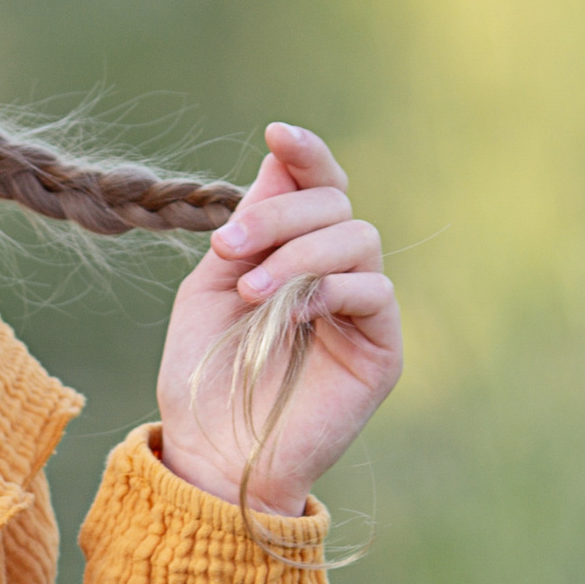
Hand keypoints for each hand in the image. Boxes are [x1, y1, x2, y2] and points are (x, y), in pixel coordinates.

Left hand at [155, 123, 401, 516]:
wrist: (211, 451)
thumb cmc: (203, 374)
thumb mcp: (211, 285)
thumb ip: (246, 225)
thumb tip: (277, 159)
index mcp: (294, 251)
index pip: (318, 186)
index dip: (305, 154)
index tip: (276, 132)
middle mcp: (335, 272)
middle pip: (333, 204)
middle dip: (278, 215)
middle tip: (226, 247)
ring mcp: (362, 309)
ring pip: (356, 238)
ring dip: (295, 254)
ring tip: (249, 293)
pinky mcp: (381, 347)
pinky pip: (372, 291)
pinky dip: (327, 288)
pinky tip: (289, 312)